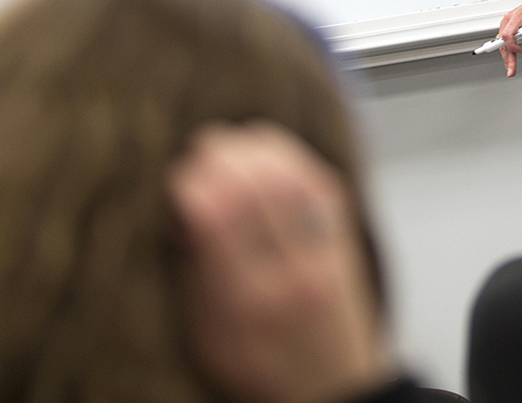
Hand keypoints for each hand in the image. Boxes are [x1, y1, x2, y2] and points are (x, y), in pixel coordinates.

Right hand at [168, 122, 392, 402]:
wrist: (330, 388)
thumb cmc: (258, 368)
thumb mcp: (204, 332)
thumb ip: (192, 272)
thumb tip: (178, 210)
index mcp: (244, 300)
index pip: (219, 218)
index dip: (192, 183)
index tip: (175, 176)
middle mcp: (289, 272)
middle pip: (259, 188)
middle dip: (224, 154)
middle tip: (200, 148)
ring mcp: (324, 254)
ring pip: (295, 178)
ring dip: (259, 148)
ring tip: (232, 142)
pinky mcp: (346, 242)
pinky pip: (323, 183)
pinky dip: (293, 157)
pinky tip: (270, 151)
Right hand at [496, 0, 521, 77]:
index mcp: (518, 16)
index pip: (508, 33)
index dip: (512, 45)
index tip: (519, 51)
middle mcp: (509, 19)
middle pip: (502, 40)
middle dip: (507, 56)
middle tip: (511, 69)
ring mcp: (507, 22)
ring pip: (502, 41)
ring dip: (506, 55)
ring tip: (510, 67)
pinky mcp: (508, 25)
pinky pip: (504, 38)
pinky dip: (507, 49)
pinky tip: (509, 58)